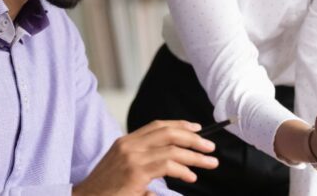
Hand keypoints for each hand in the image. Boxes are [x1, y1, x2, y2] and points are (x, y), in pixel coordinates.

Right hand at [72, 120, 218, 195]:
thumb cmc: (106, 190)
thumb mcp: (123, 169)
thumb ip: (145, 163)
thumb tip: (172, 167)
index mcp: (126, 141)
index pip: (158, 125)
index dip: (180, 125)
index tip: (197, 129)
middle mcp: (129, 145)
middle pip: (168, 132)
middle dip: (193, 138)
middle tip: (210, 146)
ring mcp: (132, 157)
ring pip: (172, 149)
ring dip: (195, 156)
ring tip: (210, 162)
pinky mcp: (135, 172)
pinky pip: (167, 165)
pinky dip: (183, 170)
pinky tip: (191, 176)